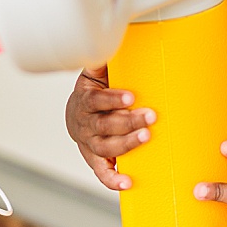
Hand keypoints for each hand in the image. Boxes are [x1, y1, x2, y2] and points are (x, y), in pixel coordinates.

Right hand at [64, 65, 154, 190]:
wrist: (76, 115)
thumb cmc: (93, 93)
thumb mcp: (94, 74)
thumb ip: (101, 63)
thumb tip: (108, 44)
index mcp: (85, 101)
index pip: (96, 100)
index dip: (111, 99)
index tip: (130, 97)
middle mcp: (85, 124)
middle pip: (105, 125)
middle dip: (128, 121)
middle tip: (150, 117)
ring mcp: (90, 144)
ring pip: (106, 147)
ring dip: (126, 144)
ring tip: (146, 137)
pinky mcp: (95, 159)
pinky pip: (102, 172)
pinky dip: (113, 179)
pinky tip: (127, 181)